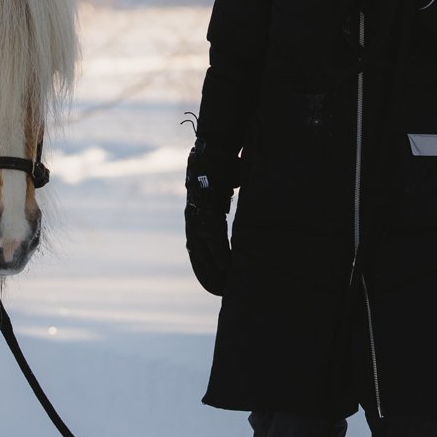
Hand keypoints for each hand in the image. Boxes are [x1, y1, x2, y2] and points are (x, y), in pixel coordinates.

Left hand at [184, 138, 236, 295]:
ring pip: (203, 250)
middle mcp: (194, 216)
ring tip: (222, 288)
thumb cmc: (223, 163)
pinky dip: (219, 255)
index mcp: (197, 212)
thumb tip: (242, 201)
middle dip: (206, 274)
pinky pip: (213, 238)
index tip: (213, 280)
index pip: (197, 246)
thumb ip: (227, 197)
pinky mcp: (209, 209)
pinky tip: (227, 269)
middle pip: (196, 253)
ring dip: (212, 270)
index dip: (203, 264)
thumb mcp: (224, 185)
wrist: (215, 144)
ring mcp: (200, 213)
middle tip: (218, 292)